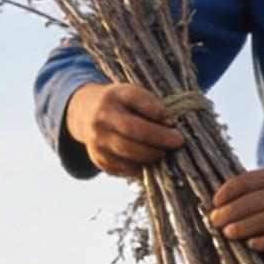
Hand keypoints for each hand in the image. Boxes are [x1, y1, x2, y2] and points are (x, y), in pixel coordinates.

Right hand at [66, 82, 185, 177]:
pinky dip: (141, 168)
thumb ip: (151, 107)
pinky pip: (123, 167)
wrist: (85, 113)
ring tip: (164, 153)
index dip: (158, 112)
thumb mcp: (132, 95)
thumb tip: (171, 128)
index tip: (173, 121)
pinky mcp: (98, 158)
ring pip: (128, 152)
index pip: (139, 101)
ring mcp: (98, 139)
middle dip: (160, 137)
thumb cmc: (120, 104)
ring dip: (151, 155)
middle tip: (178, 141)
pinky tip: (151, 164)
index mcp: (115, 95)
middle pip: (134, 129)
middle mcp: (103, 116)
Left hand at [209, 167, 263, 258]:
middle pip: (251, 202)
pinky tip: (252, 245)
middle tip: (215, 222)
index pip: (246, 181)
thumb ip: (260, 191)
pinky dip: (263, 242)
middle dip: (229, 213)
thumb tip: (221, 205)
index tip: (214, 205)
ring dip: (241, 228)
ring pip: (263, 220)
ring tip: (227, 234)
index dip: (226, 193)